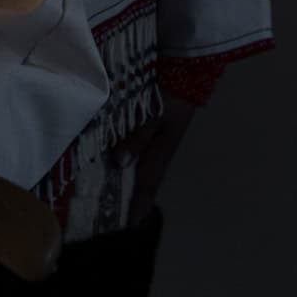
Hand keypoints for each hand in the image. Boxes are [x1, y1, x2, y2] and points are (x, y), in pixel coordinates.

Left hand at [123, 97, 199, 227]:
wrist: (186, 71)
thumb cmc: (171, 95)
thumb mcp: (155, 116)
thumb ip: (138, 137)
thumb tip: (120, 163)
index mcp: (162, 151)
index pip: (148, 184)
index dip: (139, 204)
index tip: (131, 225)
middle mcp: (159, 149)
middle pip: (143, 179)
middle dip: (132, 197)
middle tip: (116, 215)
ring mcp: (156, 138)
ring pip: (140, 166)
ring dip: (128, 180)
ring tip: (110, 194)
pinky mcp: (151, 125)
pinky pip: (137, 150)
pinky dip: (127, 160)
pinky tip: (113, 161)